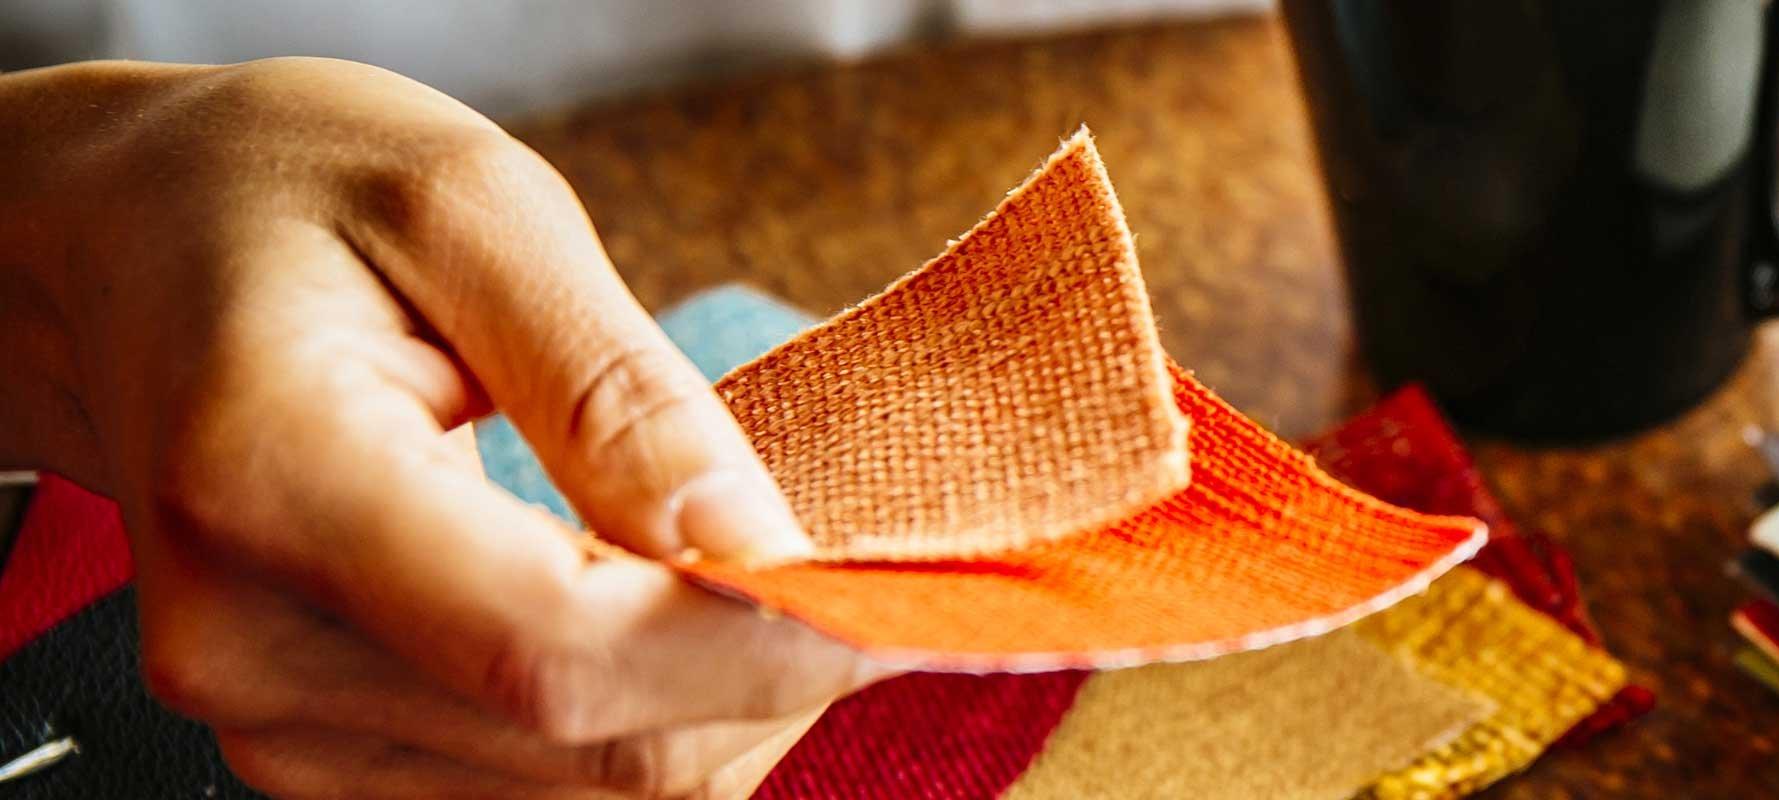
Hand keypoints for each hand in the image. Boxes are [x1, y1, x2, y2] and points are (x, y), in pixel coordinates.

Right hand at [0, 59, 881, 797]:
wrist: (120, 252)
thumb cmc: (282, 197)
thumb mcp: (474, 208)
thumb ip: (618, 391)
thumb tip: (753, 538)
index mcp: (269, 479)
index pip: (554, 649)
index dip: (751, 644)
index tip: (891, 589)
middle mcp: (250, 640)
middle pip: (589, 743)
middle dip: (772, 670)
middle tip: (873, 561)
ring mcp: (274, 716)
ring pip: (590, 790)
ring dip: (725, 699)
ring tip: (762, 563)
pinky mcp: (317, 748)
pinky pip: (544, 783)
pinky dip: (655, 711)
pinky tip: (677, 608)